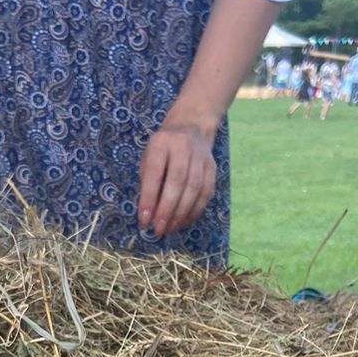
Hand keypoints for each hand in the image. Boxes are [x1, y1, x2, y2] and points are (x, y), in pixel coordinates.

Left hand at [138, 117, 216, 237]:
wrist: (191, 127)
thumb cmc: (163, 148)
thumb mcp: (149, 157)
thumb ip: (147, 183)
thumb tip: (148, 215)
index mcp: (161, 143)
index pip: (155, 173)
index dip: (149, 198)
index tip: (144, 220)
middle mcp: (183, 147)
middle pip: (177, 182)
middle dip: (167, 210)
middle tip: (159, 229)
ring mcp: (201, 157)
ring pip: (194, 189)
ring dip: (181, 214)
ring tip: (170, 229)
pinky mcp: (213, 167)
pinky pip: (206, 193)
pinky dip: (195, 211)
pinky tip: (184, 222)